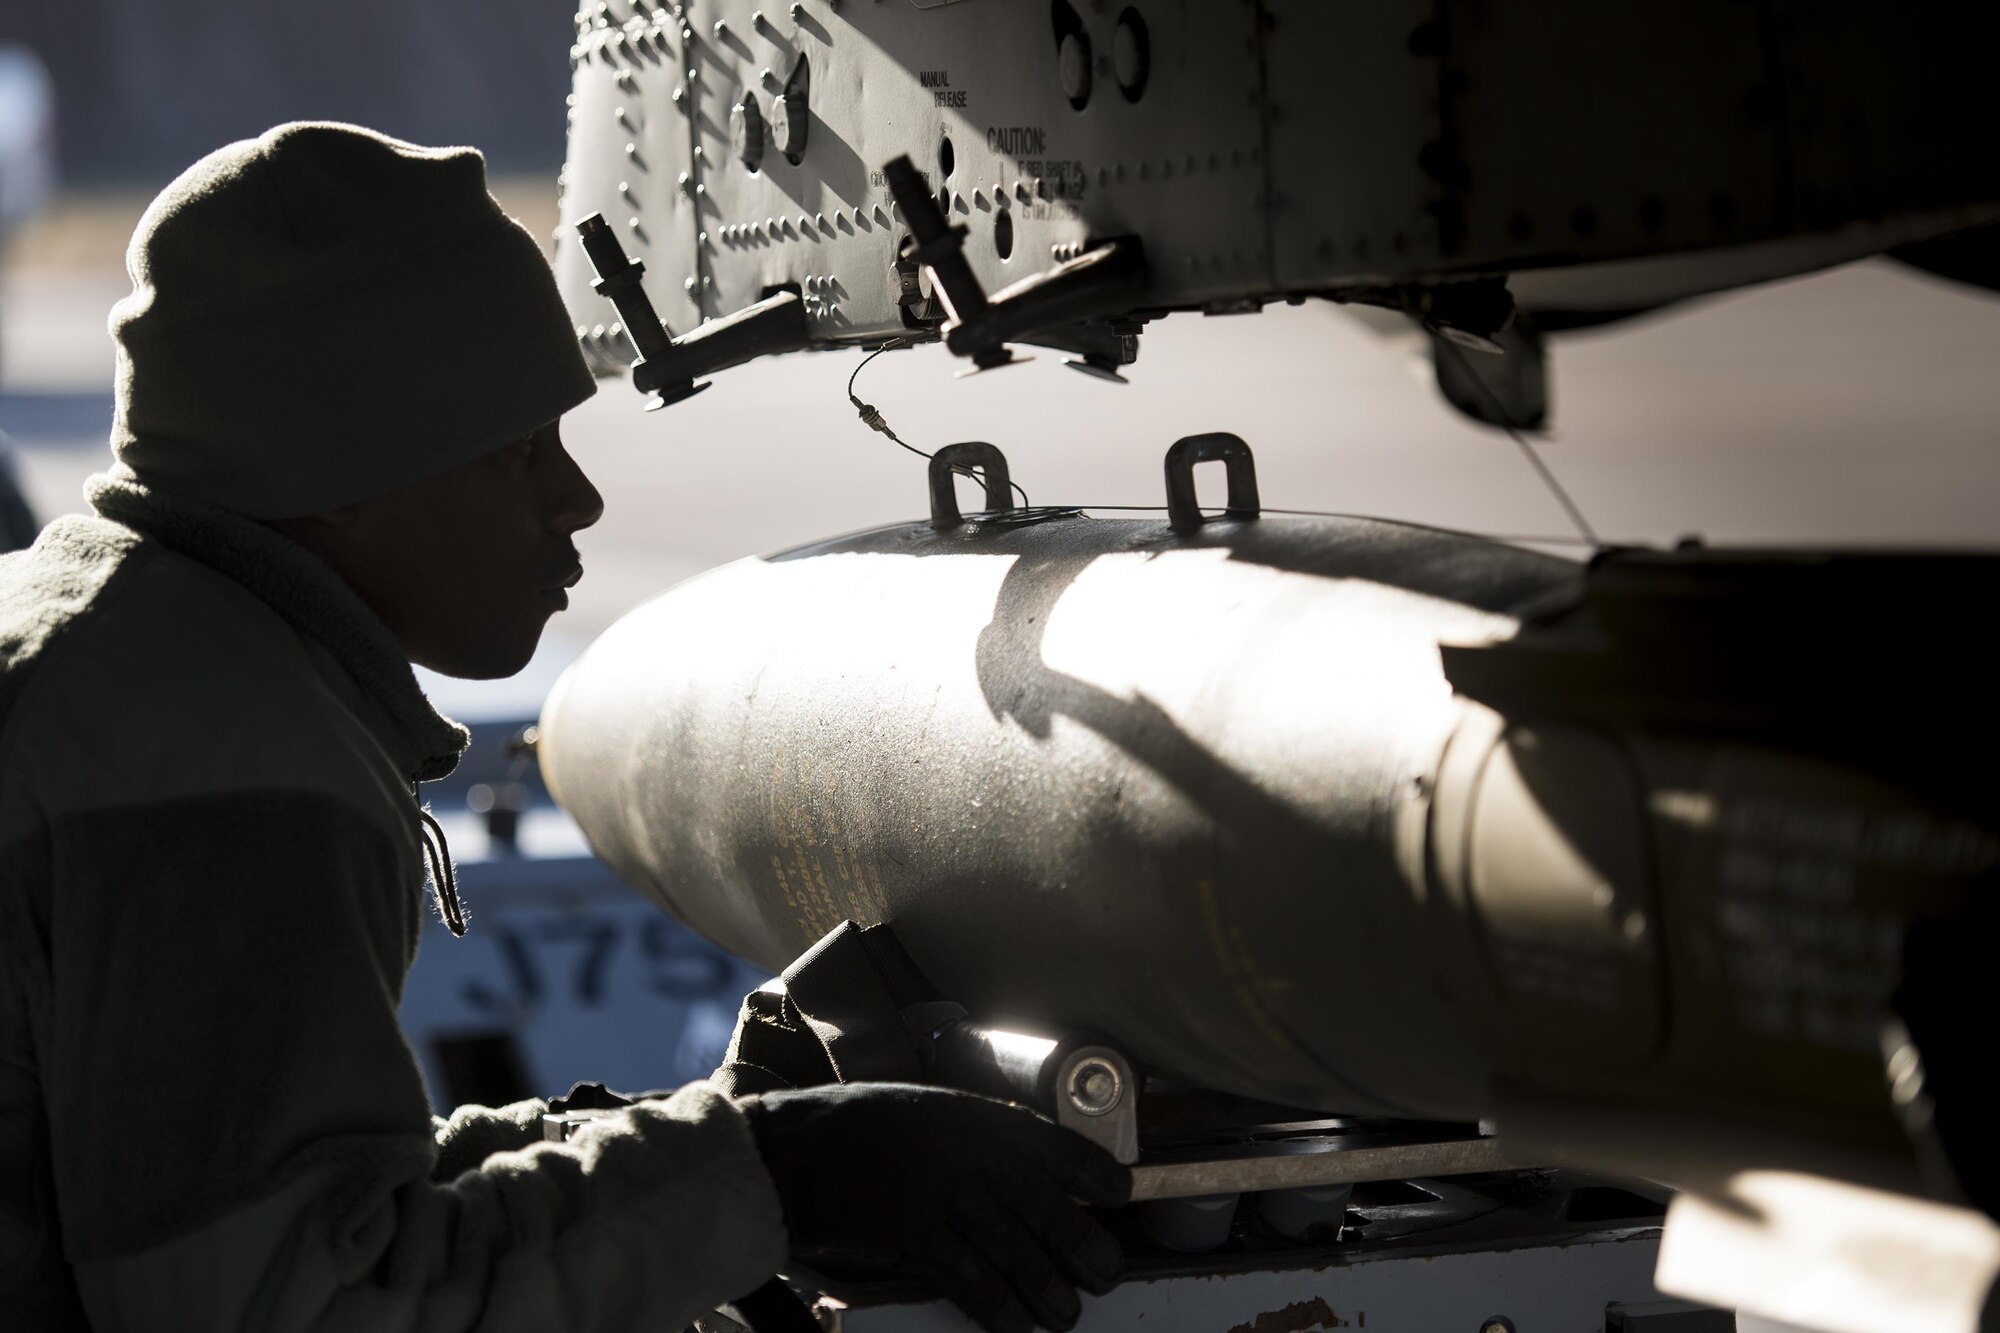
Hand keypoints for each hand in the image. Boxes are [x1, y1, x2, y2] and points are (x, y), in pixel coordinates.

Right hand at [738, 1083, 1128, 1332]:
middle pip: (1041, 1203)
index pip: (1047, 1141)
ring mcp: (937, 1192)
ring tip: (1068, 1314)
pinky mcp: (910, 1233)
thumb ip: (966, 1140)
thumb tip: (1015, 1178)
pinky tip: (1018, 1326)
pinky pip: (969, 1277)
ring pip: (1012, 1246)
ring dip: (1046, 1286)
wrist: (789, 1150)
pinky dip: (998, 1306)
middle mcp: (962, 1150)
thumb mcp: (920, 1114)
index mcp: (968, 1115)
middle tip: (1108, 1271)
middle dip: (1081, 1241)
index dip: (1089, 1169)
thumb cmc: (850, 1131)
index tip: (1119, 1191)